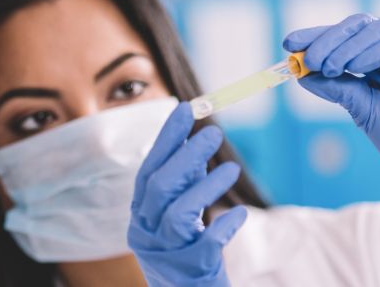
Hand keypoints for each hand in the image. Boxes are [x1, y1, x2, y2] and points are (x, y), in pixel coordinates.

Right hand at [128, 102, 246, 286]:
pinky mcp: (189, 271)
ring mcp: (165, 252)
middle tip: (213, 133)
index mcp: (140, 214)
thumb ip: (182, 186)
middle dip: (185, 156)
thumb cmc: (184, 255)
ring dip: (206, 187)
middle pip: (159, 187)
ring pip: (178, 213)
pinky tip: (239, 213)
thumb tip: (194, 142)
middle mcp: (145, 232)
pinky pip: (206, 244)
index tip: (184, 109)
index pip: (148, 170)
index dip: (165, 140)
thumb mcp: (177, 219)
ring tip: (233, 169)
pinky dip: (224, 226)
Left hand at [283, 13, 379, 223]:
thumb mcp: (359, 107)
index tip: (289, 43)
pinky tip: (357, 68)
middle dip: (329, 38)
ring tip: (330, 66)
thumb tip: (302, 72)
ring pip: (378, 30)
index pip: (343, 36)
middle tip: (309, 58)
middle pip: (358, 26)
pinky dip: (376, 52)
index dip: (316, 36)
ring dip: (348, 46)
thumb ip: (336, 87)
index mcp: (374, 58)